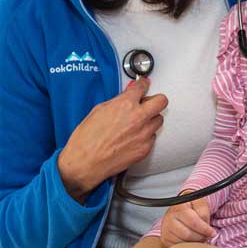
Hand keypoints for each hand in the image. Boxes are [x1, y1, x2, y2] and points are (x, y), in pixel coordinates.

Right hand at [57, 77, 167, 202]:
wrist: (85, 162)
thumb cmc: (86, 139)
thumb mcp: (98, 110)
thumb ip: (117, 102)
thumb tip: (125, 98)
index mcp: (125, 104)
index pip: (143, 87)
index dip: (143, 84)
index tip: (144, 85)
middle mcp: (138, 118)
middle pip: (161, 101)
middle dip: (155, 100)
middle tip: (148, 103)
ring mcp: (143, 134)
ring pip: (158, 120)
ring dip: (150, 119)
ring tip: (138, 123)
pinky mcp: (145, 149)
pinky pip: (152, 137)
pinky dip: (146, 136)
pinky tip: (134, 137)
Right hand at [160, 195, 215, 246]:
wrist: (180, 209)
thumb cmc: (191, 206)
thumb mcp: (200, 202)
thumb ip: (203, 212)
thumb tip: (205, 225)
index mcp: (178, 207)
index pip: (194, 222)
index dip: (205, 229)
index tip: (213, 233)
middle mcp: (169, 218)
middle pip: (188, 235)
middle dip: (200, 237)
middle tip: (205, 235)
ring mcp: (165, 230)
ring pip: (183, 244)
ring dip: (194, 243)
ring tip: (198, 237)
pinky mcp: (165, 240)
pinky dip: (187, 247)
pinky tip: (191, 240)